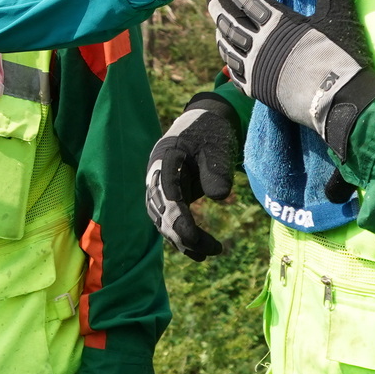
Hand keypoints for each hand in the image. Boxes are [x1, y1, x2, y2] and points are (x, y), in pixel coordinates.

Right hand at [146, 93, 240, 260]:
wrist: (205, 120)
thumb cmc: (212, 130)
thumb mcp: (218, 144)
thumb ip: (217, 168)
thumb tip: (219, 197)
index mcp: (164, 158)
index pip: (166, 193)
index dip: (176, 217)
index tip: (192, 237)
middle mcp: (156, 174)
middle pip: (160, 211)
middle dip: (182, 234)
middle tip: (213, 249)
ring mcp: (159, 185)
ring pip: (162, 219)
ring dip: (182, 239)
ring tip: (209, 253)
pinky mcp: (168, 194)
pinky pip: (168, 219)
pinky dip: (181, 236)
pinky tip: (199, 251)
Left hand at [206, 0, 374, 153]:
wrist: (342, 102)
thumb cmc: (341, 56)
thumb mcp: (338, 15)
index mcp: (276, 23)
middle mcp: (258, 44)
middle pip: (228, 19)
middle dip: (216, 2)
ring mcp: (254, 68)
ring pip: (226, 44)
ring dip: (219, 28)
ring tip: (216, 18)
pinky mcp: (256, 89)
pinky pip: (232, 70)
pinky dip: (226, 56)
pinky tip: (226, 51)